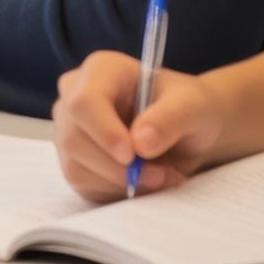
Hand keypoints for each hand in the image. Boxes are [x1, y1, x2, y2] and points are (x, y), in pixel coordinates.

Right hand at [53, 50, 238, 198]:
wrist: (189, 132)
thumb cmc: (189, 107)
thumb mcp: (193, 106)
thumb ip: (170, 118)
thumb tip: (141, 143)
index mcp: (101, 71)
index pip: (84, 102)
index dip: (104, 132)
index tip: (132, 156)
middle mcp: (75, 97)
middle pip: (74, 139)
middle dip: (118, 168)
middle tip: (162, 175)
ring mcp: (70, 131)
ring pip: (76, 168)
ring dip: (122, 183)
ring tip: (161, 177)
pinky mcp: (75, 162)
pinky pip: (85, 186)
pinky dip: (118, 192)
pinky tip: (144, 182)